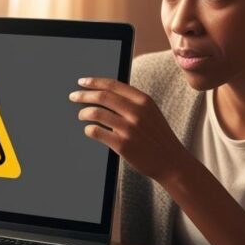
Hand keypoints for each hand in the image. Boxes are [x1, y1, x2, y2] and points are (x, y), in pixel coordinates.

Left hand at [70, 77, 188, 181]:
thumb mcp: (151, 113)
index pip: (113, 85)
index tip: (82, 82)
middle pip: (102, 97)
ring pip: (96, 113)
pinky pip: (96, 132)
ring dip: (84, 113)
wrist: (171, 162)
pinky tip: (89, 130)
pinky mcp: (122, 145)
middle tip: (73, 96)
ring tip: (81, 115)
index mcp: (144, 101)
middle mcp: (137, 112)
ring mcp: (129, 129)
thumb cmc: (158, 137)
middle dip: (84, 95)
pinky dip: (89, 130)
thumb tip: (105, 93)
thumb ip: (133, 102)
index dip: (94, 82)